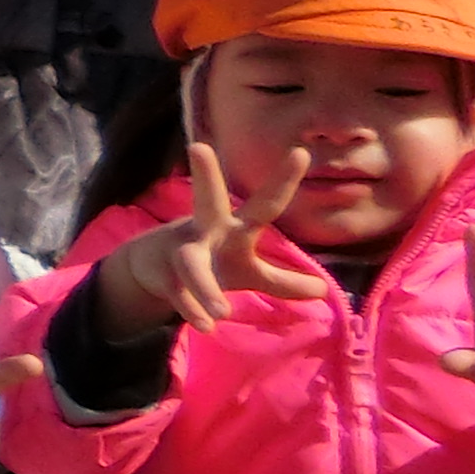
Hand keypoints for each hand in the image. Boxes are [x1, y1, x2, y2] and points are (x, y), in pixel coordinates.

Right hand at [94, 141, 331, 338]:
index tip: (301, 152)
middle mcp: (206, 230)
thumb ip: (282, 281)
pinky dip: (192, 309)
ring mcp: (181, 252)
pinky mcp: (164, 277)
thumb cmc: (212, 261)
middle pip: (206, 200)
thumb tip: (322, 291)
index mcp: (234, 226)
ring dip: (205, 287)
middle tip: (198, 148)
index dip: (282, 180)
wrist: (152, 270)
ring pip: (190, 264)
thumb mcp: (249, 270)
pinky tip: (207, 325)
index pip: (264, 203)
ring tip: (222, 314)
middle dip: (205, 176)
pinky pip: (178, 293)